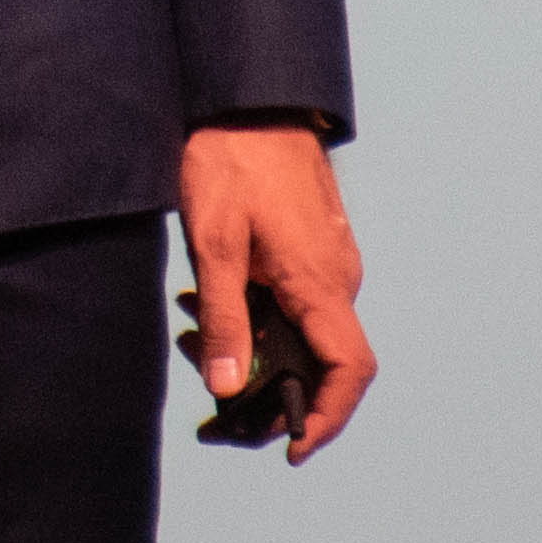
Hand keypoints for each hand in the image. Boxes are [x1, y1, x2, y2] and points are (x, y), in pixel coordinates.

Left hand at [177, 121, 372, 465]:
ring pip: (302, 330)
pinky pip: (298, 301)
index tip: (291, 447)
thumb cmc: (231, 158)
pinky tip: (210, 298)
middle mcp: (338, 277)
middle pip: (320, 360)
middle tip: (207, 388)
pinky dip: (259, 316)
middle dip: (266, 387)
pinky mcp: (315, 246)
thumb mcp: (214, 242)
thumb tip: (229, 390)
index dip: (327, 419)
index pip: (348, 371)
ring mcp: (330, 260)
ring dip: (254, 346)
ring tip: (193, 330)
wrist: (251, 94)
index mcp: (320, 283)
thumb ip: (226, 319)